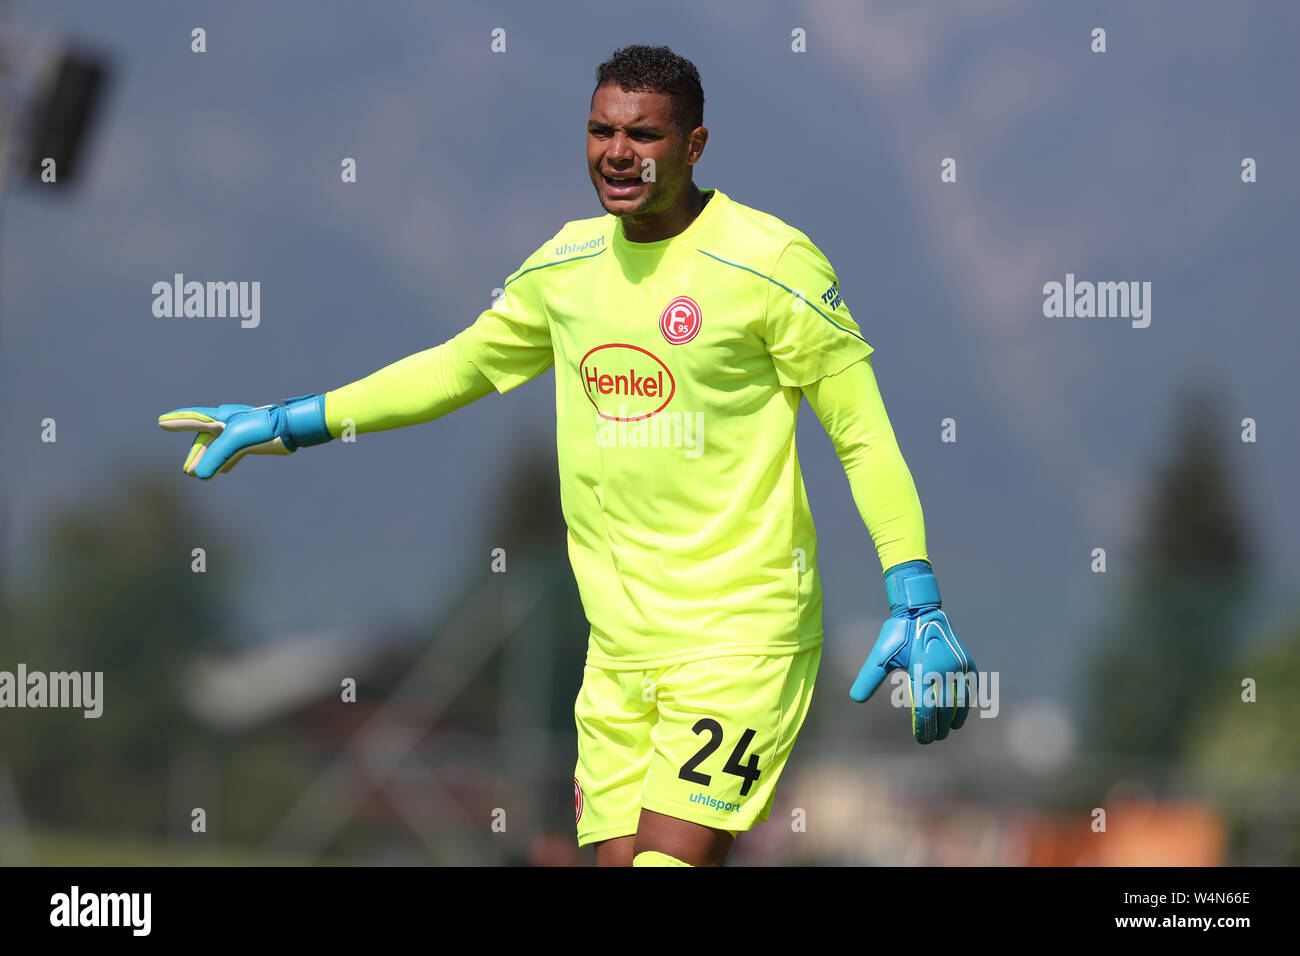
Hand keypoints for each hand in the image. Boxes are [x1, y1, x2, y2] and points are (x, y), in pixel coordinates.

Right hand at [158, 394, 329, 478]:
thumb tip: (200, 475)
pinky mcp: (251, 442)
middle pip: (205, 439)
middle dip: (195, 455)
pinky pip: (232, 453)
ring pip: (217, 448)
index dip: (178, 421)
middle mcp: (229, 424)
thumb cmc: (263, 428)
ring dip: (208, 461)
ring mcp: (240, 433)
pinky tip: (222, 472)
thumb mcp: (236, 440)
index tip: (161, 422)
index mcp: (222, 418)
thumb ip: (216, 455)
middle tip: (187, 471)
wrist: (291, 429)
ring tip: (198, 476)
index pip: (195, 418)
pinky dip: (225, 462)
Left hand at [850, 560, 976, 743]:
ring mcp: (959, 666)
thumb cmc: (898, 634)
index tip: (923, 740)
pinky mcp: (967, 661)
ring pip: (961, 701)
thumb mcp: (880, 656)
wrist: (921, 611)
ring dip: (955, 718)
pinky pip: (971, 687)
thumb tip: (856, 699)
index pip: (927, 709)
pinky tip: (960, 712)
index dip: (926, 728)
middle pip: (945, 710)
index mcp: (923, 671)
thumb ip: (869, 678)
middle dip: (940, 727)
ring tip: (948, 729)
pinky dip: (966, 702)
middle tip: (934, 738)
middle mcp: (945, 671)